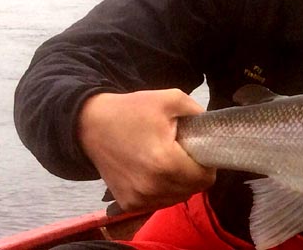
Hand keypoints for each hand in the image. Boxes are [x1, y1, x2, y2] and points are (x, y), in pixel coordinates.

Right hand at [78, 89, 216, 211]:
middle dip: (195, 173)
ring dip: (180, 184)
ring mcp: (138, 199)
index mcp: (165, 163)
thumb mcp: (170, 99)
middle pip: (192, 190)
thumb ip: (197, 113)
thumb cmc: (132, 111)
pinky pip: (158, 203)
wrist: (90, 125)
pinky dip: (163, 191)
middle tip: (184, 154)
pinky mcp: (127, 204)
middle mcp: (151, 187)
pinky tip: (156, 172)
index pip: (205, 178)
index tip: (199, 151)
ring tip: (169, 161)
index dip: (208, 165)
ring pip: (176, 198)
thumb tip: (212, 128)